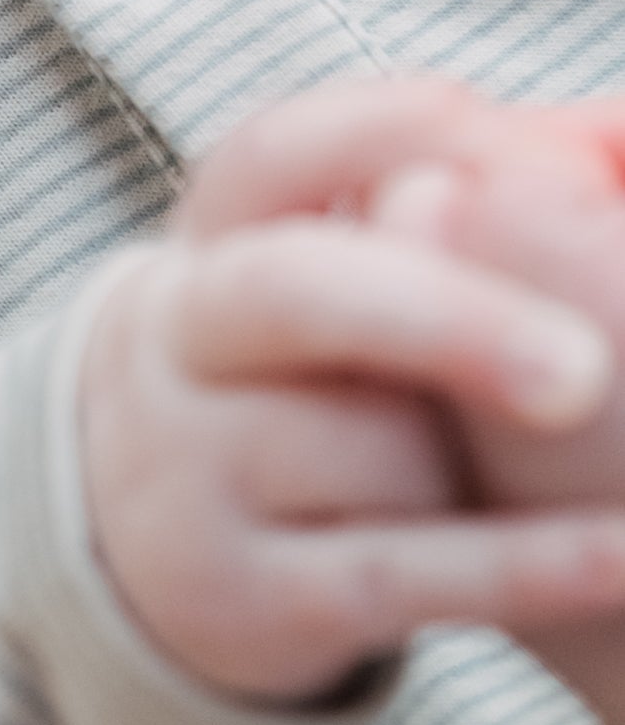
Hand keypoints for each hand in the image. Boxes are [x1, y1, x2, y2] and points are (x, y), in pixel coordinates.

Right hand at [78, 78, 624, 709]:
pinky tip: (621, 552)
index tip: (546, 150)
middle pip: (297, 294)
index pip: (275, 153)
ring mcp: (191, 467)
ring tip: (495, 471)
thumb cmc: (301, 374)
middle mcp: (183, 337)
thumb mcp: (334, 273)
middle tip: (585, 369)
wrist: (146, 540)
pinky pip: (403, 573)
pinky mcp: (238, 591)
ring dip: (477, 462)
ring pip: (370, 449)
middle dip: (449, 317)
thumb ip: (448, 199)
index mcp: (211, 234)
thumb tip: (611, 135)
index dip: (402, 133)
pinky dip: (525, 565)